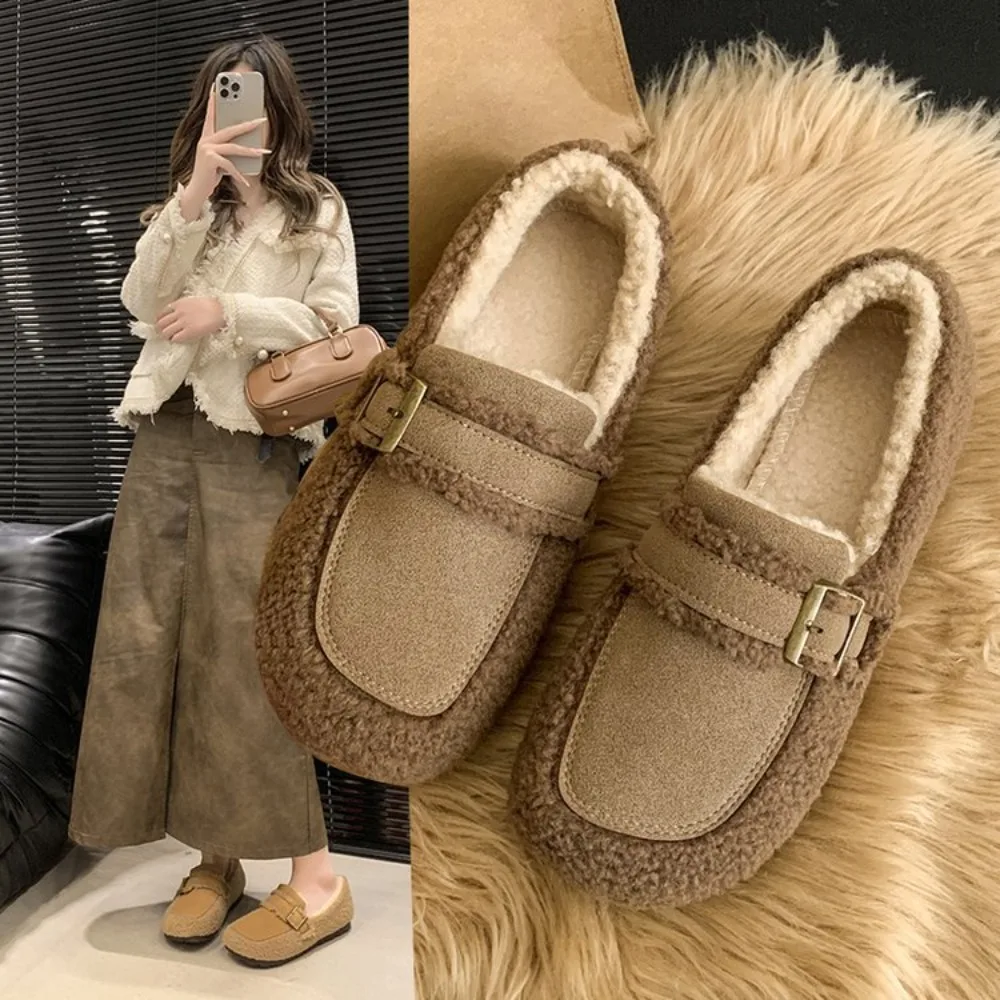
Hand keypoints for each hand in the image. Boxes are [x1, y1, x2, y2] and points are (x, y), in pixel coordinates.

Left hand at [156, 296, 224, 342]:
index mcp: (178, 304)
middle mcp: (178, 313)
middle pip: (161, 323)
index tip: (160, 324)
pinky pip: (176, 338)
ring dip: (166, 336)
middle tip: (162, 333)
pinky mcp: (190, 331)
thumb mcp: (192, 301)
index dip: (159, 320)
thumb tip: (177, 314)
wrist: (220, 309)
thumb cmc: (210, 305)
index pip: (161, 313)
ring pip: (166, 331)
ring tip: (168, 338)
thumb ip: (182, 307)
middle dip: (160, 329)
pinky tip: (176, 340)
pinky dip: (174, 340)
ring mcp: (183, 323)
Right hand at [180, 90, 269, 219]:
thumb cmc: (210, 174)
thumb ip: (229, 150)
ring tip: (264, 152)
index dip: (213, 99)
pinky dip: (239, 174)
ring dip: (251, 150)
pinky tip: (246, 181)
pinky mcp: (209, 160)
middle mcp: (205, 139)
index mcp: (207, 136)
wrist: (197, 190)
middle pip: (231, 129)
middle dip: (248, 124)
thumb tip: (250, 146)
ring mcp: (206, 149)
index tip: (217, 85)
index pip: (210, 114)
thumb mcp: (220, 159)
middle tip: (262, 119)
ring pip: (234, 147)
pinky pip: (230, 165)